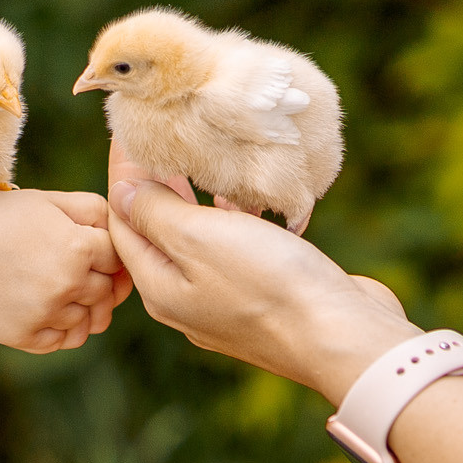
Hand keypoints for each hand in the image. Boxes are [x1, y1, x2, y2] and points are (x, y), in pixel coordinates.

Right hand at [0, 188, 123, 353]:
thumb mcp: (46, 201)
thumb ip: (90, 209)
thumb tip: (120, 226)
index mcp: (78, 246)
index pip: (118, 259)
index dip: (108, 254)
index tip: (94, 252)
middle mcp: (69, 283)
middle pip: (107, 292)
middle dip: (99, 283)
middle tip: (78, 273)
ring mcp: (47, 313)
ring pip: (88, 320)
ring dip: (81, 308)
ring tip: (59, 292)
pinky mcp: (26, 337)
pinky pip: (63, 341)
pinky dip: (62, 330)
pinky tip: (47, 311)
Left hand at [107, 158, 416, 403]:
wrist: (343, 333)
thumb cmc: (267, 283)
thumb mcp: (197, 237)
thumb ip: (154, 212)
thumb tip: (120, 190)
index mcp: (160, 287)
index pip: (122, 220)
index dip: (123, 172)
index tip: (129, 128)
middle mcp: (185, 298)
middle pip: (156, 229)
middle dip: (155, 182)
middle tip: (160, 133)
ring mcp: (223, 300)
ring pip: (195, 238)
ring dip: (193, 197)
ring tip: (195, 154)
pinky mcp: (261, 294)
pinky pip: (231, 248)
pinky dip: (229, 217)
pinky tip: (242, 195)